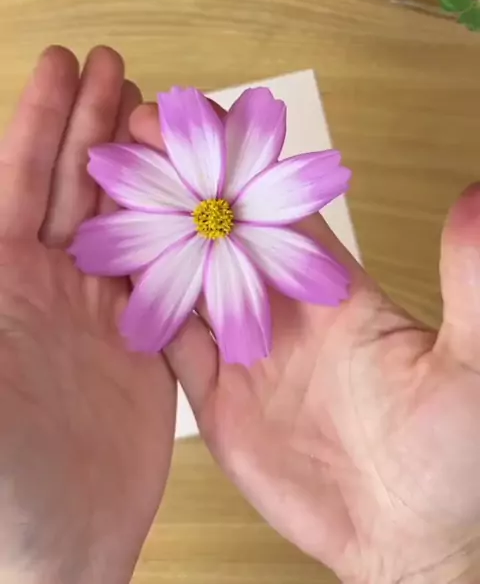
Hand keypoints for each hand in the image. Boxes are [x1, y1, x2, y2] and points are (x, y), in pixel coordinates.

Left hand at [0, 47, 175, 583]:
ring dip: (135, 159)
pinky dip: (175, 222)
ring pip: (121, 214)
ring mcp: (97, 309)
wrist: (61, 551)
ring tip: (153, 105)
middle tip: (114, 63)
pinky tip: (190, 190)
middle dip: (90, 120)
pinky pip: (163, 264)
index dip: (36, 118)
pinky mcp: (142, 338)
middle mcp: (46, 286)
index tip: (58, 63)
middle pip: (72, 183)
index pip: (14, 179)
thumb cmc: (5, 482)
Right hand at [131, 101, 479, 583]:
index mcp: (331, 282)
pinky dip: (138, 310)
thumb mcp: (470, 362)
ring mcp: (244, 348)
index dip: (231, 156)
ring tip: (100, 196)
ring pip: (182, 276)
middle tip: (125, 140)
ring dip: (144, 237)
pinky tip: (106, 280)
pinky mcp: (218, 398)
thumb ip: (467, 280)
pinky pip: (168, 345)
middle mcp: (280, 303)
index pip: (272, 199)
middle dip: (173, 182)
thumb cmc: (456, 456)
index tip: (189, 116)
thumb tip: (474, 195)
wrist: (410, 539)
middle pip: (215, 227)